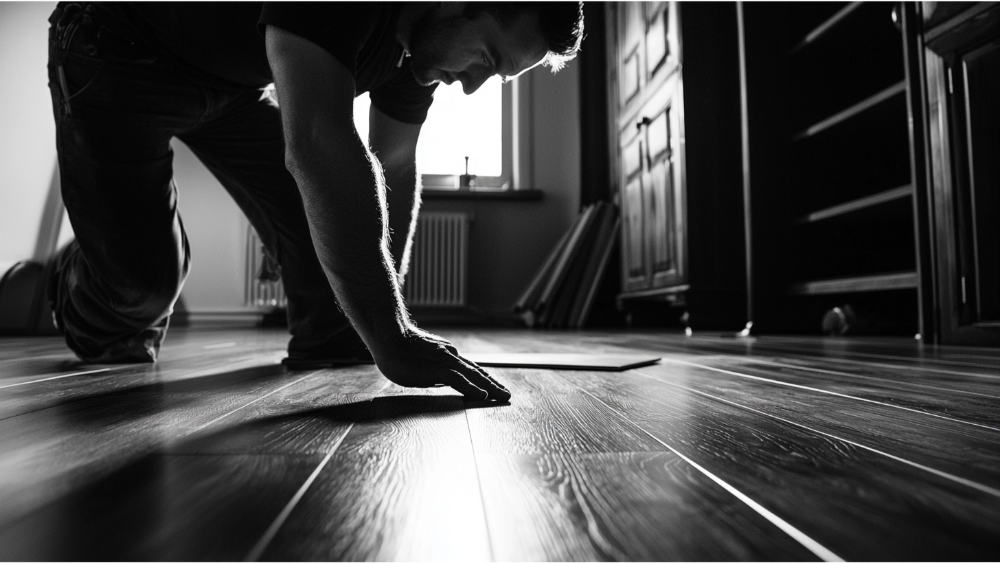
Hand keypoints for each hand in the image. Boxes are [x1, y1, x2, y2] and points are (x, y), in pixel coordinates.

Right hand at [374, 327, 510, 401]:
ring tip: (503, 396)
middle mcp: (450, 356)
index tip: (494, 386)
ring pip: (473, 375)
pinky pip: (459, 380)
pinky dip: (472, 388)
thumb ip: (432, 367)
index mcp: (446, 354)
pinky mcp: (437, 368)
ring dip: (491, 387)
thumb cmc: (398, 348)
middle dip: (493, 383)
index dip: (484, 377)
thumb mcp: (420, 360)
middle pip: (477, 371)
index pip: (470, 368)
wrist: (388, 337)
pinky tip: (483, 396)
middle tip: (506, 394)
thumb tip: (438, 376)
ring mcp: (445, 361)